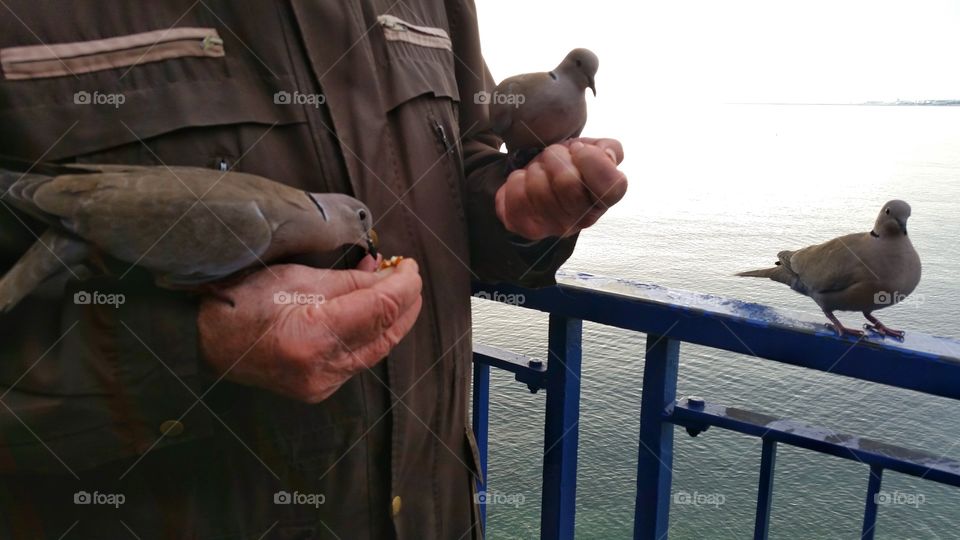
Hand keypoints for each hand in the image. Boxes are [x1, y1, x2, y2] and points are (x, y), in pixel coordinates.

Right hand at [198, 258, 421, 402]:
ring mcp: (322, 384)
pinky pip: (359, 359)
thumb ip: (349, 281)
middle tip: (409, 275)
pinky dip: (372, 334)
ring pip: (376, 349)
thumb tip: (386, 276)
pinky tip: (373, 312)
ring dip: (392, 319)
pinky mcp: (320, 389)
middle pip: (385, 333)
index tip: (410, 266)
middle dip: (405, 303)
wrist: (204, 341)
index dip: (404, 285)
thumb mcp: (297, 278)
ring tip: (396, 290)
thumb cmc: (241, 302)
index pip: (380, 308)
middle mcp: (322, 368)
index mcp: (314, 335)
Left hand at [495, 138, 626, 239]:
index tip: (579, 150)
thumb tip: (605, 155)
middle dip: (556, 157)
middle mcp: (582, 220)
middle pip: (568, 182)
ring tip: (541, 171)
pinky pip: (515, 194)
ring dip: (536, 168)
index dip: (592, 160)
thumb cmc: (570, 166)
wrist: (540, 184)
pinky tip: (525, 182)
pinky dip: (517, 179)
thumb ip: (608, 150)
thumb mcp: (593, 151)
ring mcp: (553, 227)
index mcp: (604, 200)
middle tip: (555, 158)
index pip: (611, 186)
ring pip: (538, 186)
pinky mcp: (525, 226)